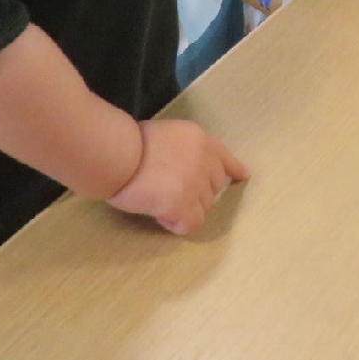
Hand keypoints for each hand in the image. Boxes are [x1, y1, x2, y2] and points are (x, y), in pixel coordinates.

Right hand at [107, 119, 247, 234]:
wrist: (117, 154)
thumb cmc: (132, 143)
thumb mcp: (168, 134)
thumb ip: (183, 150)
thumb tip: (183, 169)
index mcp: (201, 140)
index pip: (226, 158)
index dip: (233, 170)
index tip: (241, 177)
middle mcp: (205, 160)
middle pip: (216, 187)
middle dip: (199, 194)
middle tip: (175, 195)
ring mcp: (196, 183)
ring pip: (205, 208)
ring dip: (187, 210)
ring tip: (161, 203)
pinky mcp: (183, 204)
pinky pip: (191, 224)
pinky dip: (177, 224)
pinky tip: (160, 216)